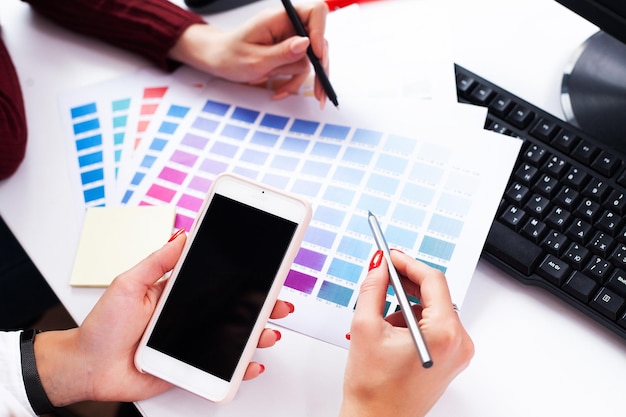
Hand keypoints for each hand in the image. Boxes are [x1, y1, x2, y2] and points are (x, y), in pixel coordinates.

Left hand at [34, 230, 293, 405]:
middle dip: (262, 304)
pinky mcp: (190, 366)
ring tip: (268, 332)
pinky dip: (240, 368)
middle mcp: (190, 315)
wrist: (88, 366)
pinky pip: (220, 368)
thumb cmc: (103, 325)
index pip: (218, 281)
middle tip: (278, 300)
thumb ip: (158, 261)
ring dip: (257, 334)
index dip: (243, 275)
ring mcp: (192, 341)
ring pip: (233, 337)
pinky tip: (251, 363)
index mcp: (179, 292)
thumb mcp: (129, 283)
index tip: (263, 267)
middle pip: (234, 309)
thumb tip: (182, 235)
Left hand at [168, 1, 329, 105]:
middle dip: (320, 67)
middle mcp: (288, 26)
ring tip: (279, 90)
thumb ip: (282, 53)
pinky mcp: (288, 53)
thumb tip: (306, 44)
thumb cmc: (229, 55)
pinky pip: (300, 68)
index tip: (316, 56)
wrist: (218, 61)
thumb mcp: (255, 59)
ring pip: (309, 60)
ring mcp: (289, 40)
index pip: (315, 12)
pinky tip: (280, 91)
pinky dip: (292, 82)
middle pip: (318, 40)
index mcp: (279, 18)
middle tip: (321, 91)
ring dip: (297, 78)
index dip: (320, 32)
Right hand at [340, 250, 473, 416]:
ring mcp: (456, 353)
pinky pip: (434, 326)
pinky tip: (391, 334)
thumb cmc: (374, 389)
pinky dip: (412, 322)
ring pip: (432, 310)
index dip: (408, 263)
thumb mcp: (365, 327)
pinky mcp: (449, 359)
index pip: (433, 280)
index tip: (391, 255)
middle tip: (383, 274)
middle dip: (406, 284)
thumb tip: (379, 266)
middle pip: (436, 294)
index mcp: (445, 334)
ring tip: (382, 322)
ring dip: (407, 306)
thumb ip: (373, 288)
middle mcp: (458, 344)